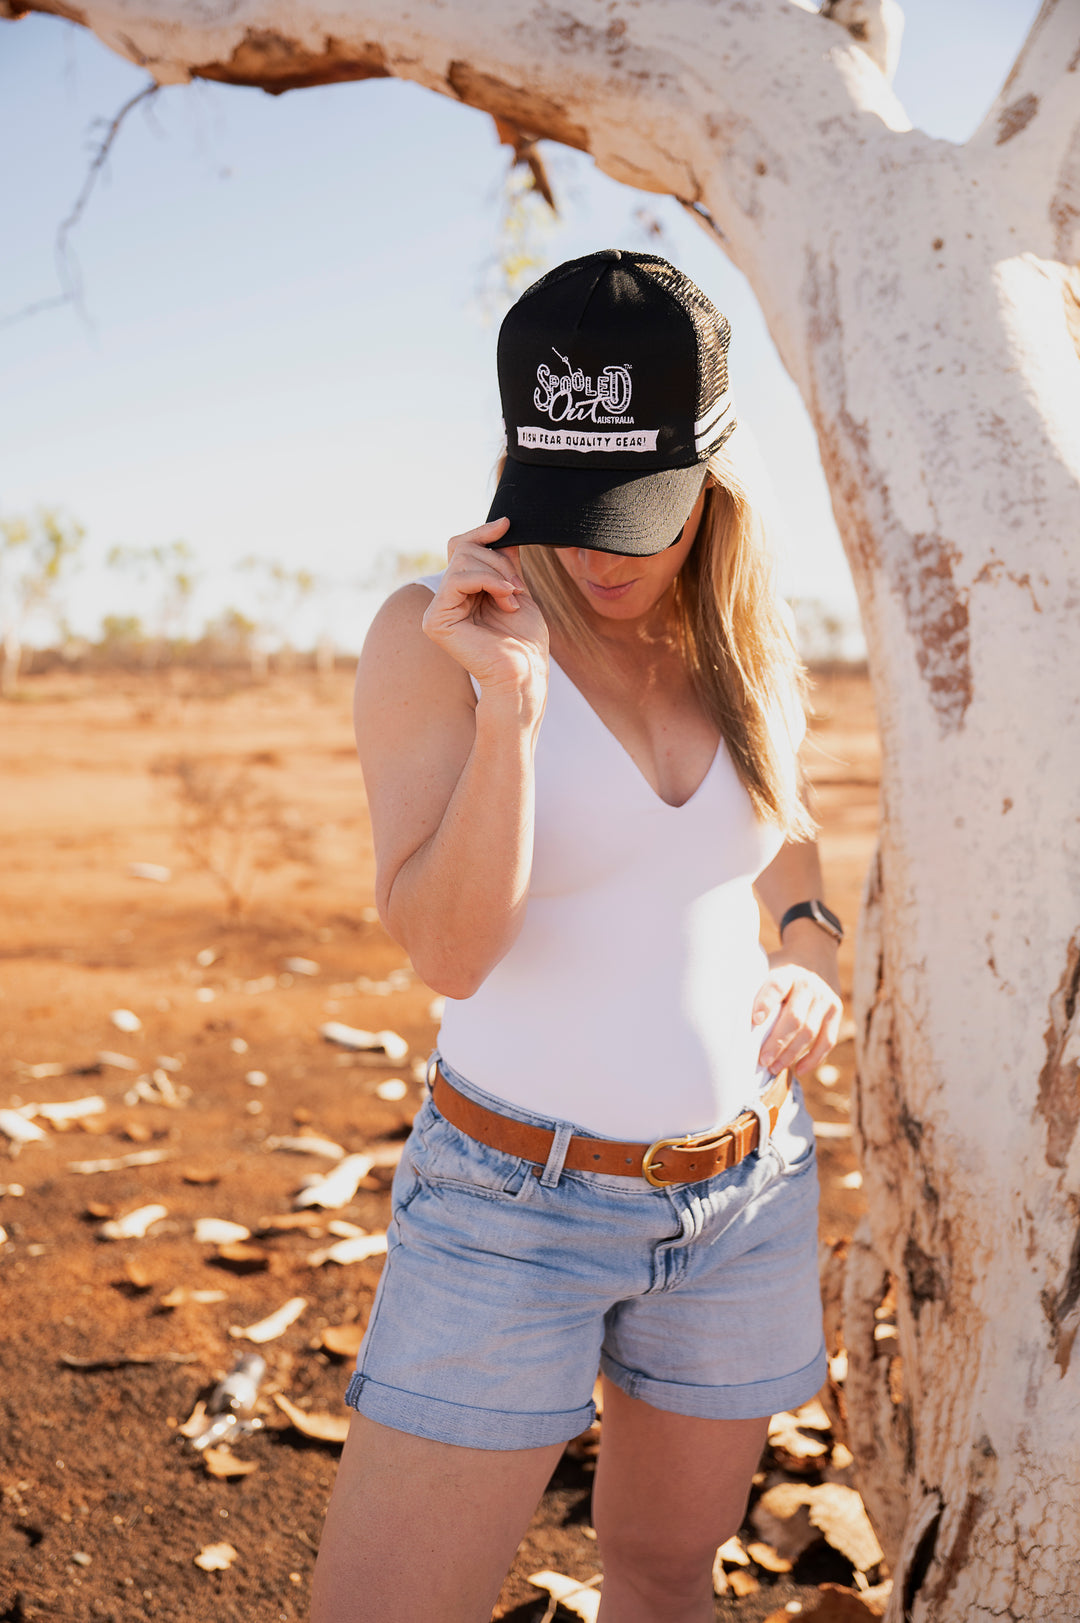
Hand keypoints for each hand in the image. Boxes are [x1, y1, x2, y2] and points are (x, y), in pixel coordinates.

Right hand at [422, 519, 548, 705]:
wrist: (525, 672)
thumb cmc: (524, 640)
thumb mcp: (515, 588)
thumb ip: (504, 562)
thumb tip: (502, 528)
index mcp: (461, 594)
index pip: (460, 548)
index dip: (481, 533)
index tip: (507, 524)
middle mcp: (445, 601)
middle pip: (462, 550)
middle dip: (496, 560)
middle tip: (517, 586)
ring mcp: (437, 612)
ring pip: (461, 561)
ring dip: (496, 573)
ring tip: (513, 598)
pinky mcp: (436, 622)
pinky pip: (457, 579)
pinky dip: (488, 580)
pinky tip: (506, 597)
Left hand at [751, 959, 841, 1077]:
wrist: (814, 954)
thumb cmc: (781, 970)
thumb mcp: (767, 967)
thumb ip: (753, 986)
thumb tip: (725, 1013)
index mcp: (787, 972)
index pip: (776, 986)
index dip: (766, 1003)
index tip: (754, 1020)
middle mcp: (809, 984)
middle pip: (794, 1017)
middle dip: (777, 1042)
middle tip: (762, 1060)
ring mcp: (825, 998)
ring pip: (810, 1032)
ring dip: (791, 1054)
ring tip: (774, 1068)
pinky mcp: (836, 1011)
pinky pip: (827, 1040)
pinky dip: (813, 1058)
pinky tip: (798, 1070)